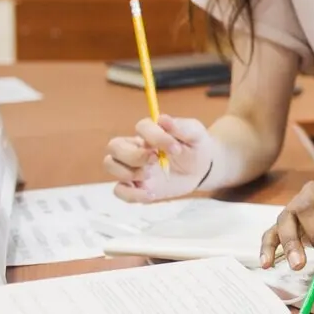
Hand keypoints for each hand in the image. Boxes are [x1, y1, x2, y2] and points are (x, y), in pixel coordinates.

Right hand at [103, 115, 219, 201]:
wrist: (202, 169)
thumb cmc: (196, 146)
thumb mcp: (196, 134)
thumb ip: (182, 127)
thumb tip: (163, 119)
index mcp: (150, 131)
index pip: (141, 127)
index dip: (155, 136)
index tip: (176, 148)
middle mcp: (136, 147)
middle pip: (114, 146)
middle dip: (133, 155)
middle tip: (155, 160)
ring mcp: (133, 167)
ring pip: (111, 165)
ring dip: (126, 172)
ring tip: (150, 175)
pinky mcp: (136, 186)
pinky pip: (119, 190)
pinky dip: (131, 194)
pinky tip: (151, 194)